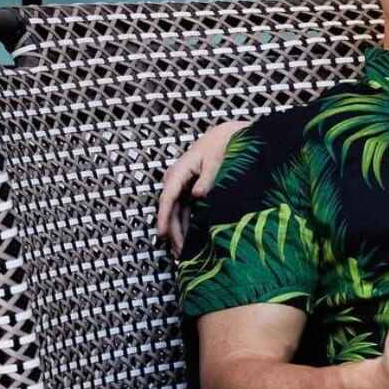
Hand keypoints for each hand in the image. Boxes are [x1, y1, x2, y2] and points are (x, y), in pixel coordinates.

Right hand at [155, 120, 247, 254]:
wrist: (227, 136)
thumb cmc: (222, 145)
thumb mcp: (216, 160)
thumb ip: (208, 178)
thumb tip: (197, 195)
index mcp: (179, 171)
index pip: (168, 198)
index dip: (165, 218)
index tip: (162, 235)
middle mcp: (176, 180)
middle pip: (170, 210)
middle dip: (172, 232)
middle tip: (178, 253)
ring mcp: (182, 186)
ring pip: (176, 213)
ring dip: (179, 232)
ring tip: (181, 253)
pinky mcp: (190, 191)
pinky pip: (185, 211)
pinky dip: (186, 225)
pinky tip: (189, 240)